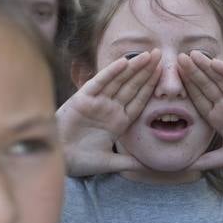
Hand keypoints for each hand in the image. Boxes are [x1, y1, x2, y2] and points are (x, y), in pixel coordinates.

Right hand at [56, 50, 159, 176]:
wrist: (59, 162)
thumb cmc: (81, 162)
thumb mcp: (111, 163)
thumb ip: (129, 163)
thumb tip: (148, 167)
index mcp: (118, 122)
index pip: (139, 100)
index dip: (151, 86)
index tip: (164, 73)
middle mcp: (109, 109)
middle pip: (132, 86)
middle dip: (146, 71)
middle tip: (161, 54)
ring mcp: (97, 103)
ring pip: (119, 81)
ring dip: (133, 67)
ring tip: (149, 54)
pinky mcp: (82, 99)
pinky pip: (100, 83)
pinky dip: (111, 72)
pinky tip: (124, 62)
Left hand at [180, 52, 222, 168]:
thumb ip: (208, 160)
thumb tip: (186, 169)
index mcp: (219, 117)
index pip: (199, 100)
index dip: (186, 88)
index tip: (171, 78)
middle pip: (206, 86)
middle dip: (192, 73)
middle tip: (178, 58)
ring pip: (219, 80)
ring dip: (206, 67)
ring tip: (193, 54)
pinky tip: (215, 63)